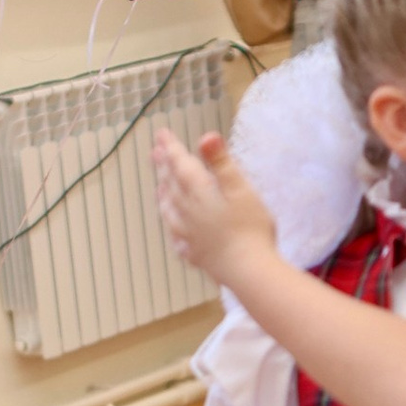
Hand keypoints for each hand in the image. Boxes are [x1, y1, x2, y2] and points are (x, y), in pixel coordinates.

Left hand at [153, 126, 279, 287]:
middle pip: (171, 185)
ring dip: (163, 194)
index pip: (181, 165)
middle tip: (155, 151)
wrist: (248, 272)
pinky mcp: (194, 253)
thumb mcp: (241, 190)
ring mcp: (188, 235)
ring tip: (159, 185)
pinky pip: (176, 235)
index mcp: (200, 193)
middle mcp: (188, 212)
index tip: (161, 133)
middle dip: (164, 166)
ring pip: (169, 210)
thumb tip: (206, 137)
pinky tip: (172, 227)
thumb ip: (221, 163)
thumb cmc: (250, 228)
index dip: (171, 148)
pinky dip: (171, 225)